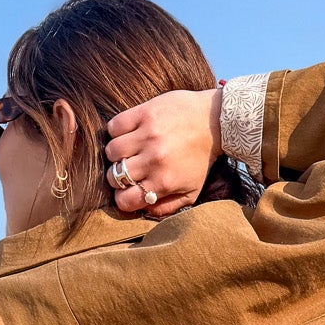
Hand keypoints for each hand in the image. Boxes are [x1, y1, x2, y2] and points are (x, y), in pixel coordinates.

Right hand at [104, 89, 222, 217]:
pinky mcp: (144, 114)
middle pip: (114, 177)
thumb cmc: (200, 159)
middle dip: (118, 177)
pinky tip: (129, 133)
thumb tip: (143, 210)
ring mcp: (147, 135)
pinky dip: (116, 131)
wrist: (213, 122)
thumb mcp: (191, 191)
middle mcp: (153, 160)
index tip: (127, 191)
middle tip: (129, 169)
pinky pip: (114, 127)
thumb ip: (167, 207)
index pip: (124, 201)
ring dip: (116, 154)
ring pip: (111, 151)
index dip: (122, 198)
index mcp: (163, 182)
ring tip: (128, 151)